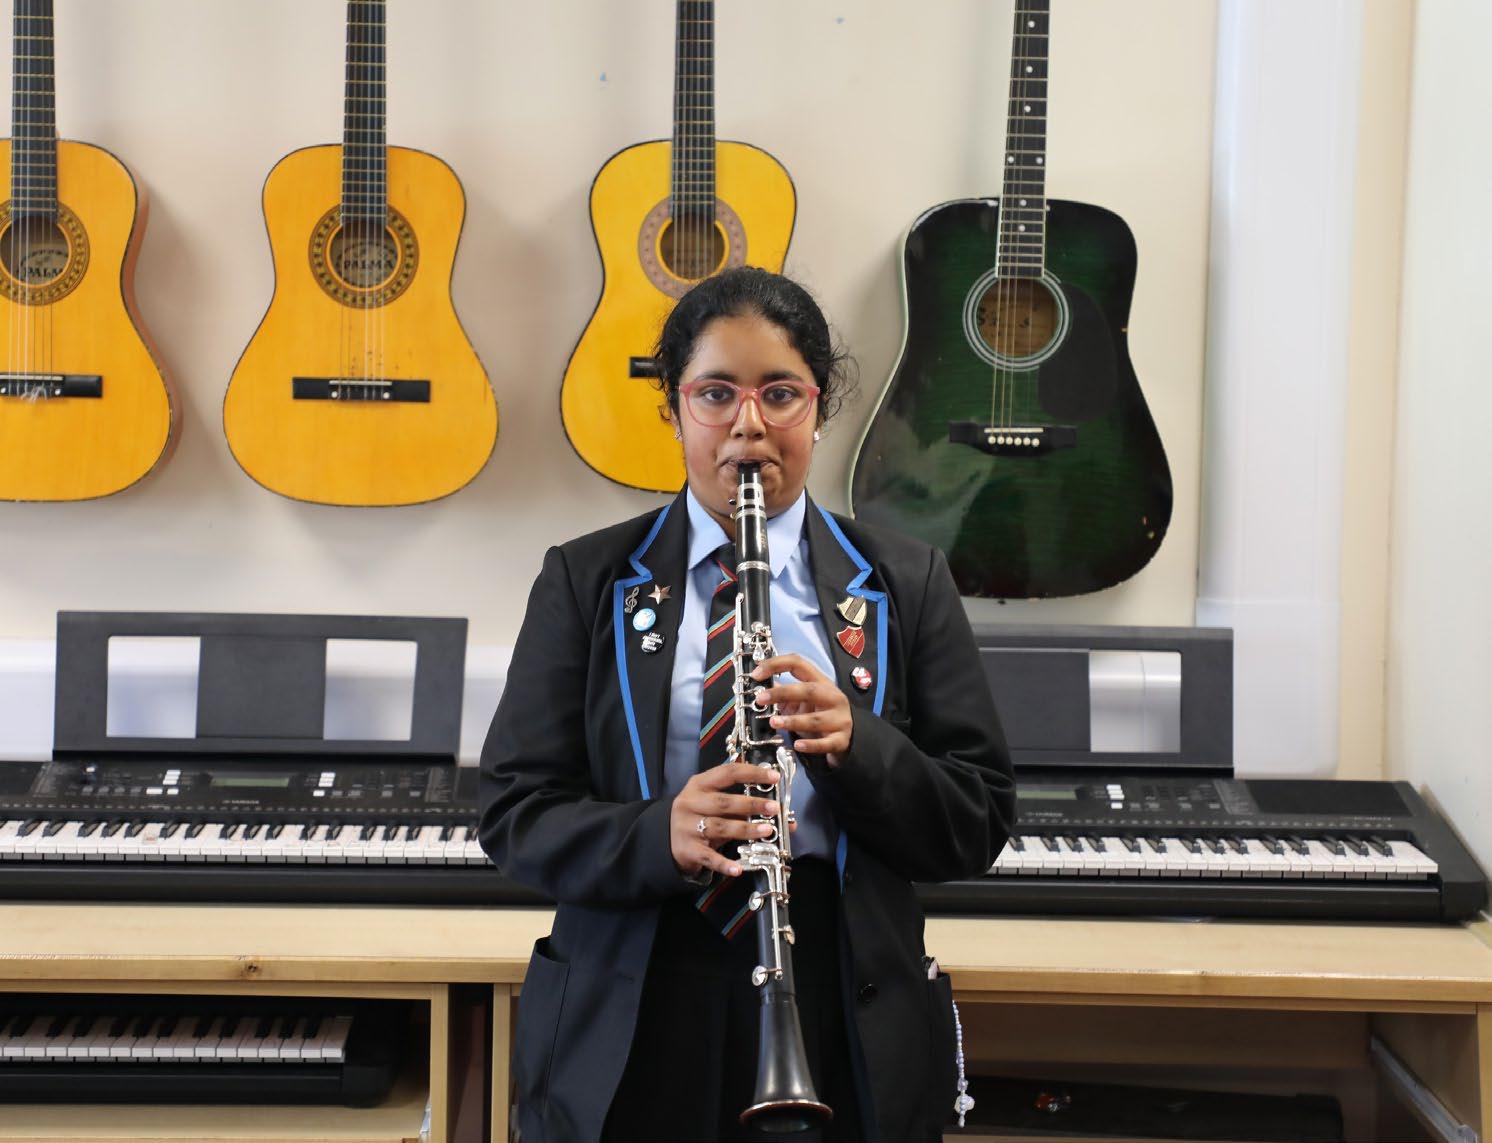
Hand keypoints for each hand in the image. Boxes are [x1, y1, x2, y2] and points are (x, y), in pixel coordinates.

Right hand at [670, 762, 780, 878]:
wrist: (667, 838)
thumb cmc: (699, 815)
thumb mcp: (715, 803)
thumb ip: (745, 806)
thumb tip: (785, 817)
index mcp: (699, 784)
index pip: (728, 773)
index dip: (752, 773)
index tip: (774, 777)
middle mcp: (690, 803)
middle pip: (723, 802)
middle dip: (751, 804)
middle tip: (774, 808)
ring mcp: (687, 827)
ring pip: (720, 827)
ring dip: (745, 829)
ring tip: (767, 831)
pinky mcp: (688, 850)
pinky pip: (709, 857)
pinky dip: (724, 863)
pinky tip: (738, 868)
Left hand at [751, 653, 852, 768]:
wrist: (850, 736)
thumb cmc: (823, 714)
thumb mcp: (806, 701)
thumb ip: (785, 694)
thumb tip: (760, 687)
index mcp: (821, 682)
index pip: (799, 664)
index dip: (777, 665)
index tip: (756, 673)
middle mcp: (832, 698)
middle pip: (809, 691)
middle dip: (783, 693)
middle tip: (761, 699)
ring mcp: (839, 719)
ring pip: (815, 719)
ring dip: (793, 721)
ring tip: (774, 722)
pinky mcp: (841, 740)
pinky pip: (825, 743)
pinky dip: (811, 745)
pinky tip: (797, 745)